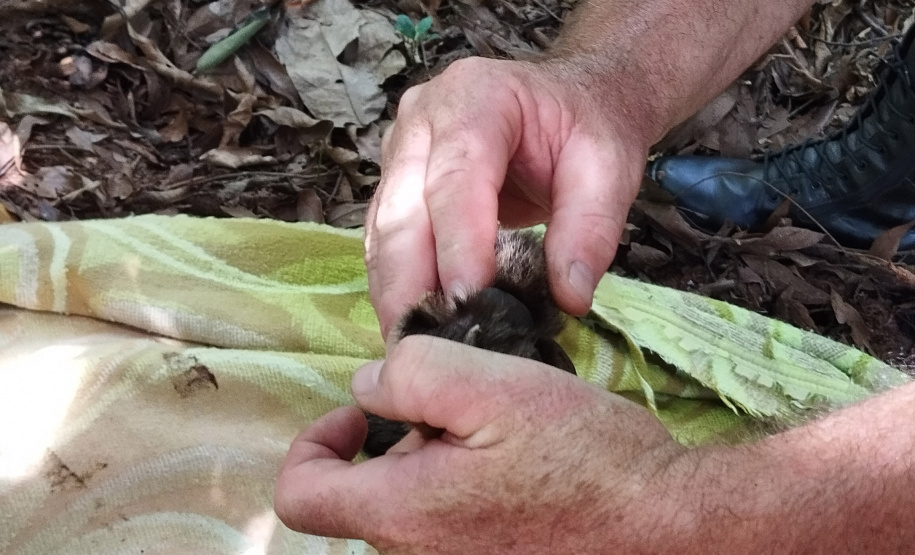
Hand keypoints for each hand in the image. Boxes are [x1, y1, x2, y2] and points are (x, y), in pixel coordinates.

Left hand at [274, 335, 691, 552]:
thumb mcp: (494, 385)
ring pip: (414, 512)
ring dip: (440, 465)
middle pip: (366, 497)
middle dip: (400, 442)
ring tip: (504, 436)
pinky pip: (453, 531)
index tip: (366, 411)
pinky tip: (522, 470)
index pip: (302, 495)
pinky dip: (468, 493)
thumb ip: (411, 373)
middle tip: (465, 407)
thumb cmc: (585, 457)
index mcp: (402, 517)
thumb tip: (367, 386)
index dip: (317, 442)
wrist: (672, 529)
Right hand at [365, 57, 652, 335]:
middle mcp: (421, 119)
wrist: (570, 101)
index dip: (458, 243)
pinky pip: (384, 241)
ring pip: (382, 232)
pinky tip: (413, 325)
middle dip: (410, 284)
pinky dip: (396, 286)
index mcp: (475, 96)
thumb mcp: (609, 168)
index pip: (456, 177)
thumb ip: (592, 230)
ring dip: (395, 293)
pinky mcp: (395, 184)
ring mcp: (400, 150)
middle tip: (424, 349)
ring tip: (414, 349)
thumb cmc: (588, 128)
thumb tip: (568, 298)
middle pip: (401, 210)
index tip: (468, 302)